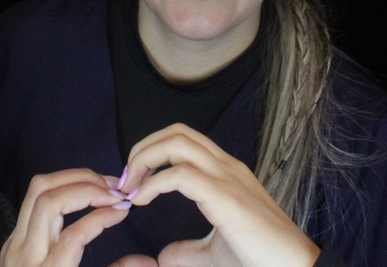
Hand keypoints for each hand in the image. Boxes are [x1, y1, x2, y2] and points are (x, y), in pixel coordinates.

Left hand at [1, 169, 130, 266]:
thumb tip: (148, 260)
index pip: (73, 235)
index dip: (102, 217)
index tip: (124, 209)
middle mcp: (25, 256)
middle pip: (48, 201)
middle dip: (85, 186)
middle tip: (115, 190)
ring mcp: (14, 244)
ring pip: (36, 191)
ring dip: (72, 179)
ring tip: (101, 184)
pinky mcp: (11, 239)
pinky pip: (33, 200)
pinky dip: (60, 188)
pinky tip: (82, 194)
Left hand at [115, 124, 320, 266]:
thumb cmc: (261, 259)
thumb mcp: (215, 252)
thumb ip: (189, 251)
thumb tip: (165, 256)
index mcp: (225, 174)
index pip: (184, 140)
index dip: (152, 152)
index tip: (133, 183)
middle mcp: (226, 167)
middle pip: (176, 132)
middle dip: (143, 149)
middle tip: (125, 180)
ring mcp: (227, 178)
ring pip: (177, 143)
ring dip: (144, 159)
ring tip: (130, 187)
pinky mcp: (225, 197)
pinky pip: (181, 175)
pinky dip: (154, 183)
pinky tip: (142, 201)